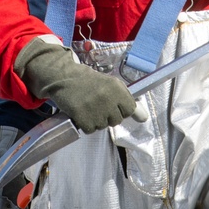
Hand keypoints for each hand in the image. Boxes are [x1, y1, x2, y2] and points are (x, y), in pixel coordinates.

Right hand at [15, 37, 136, 133]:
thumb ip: (127, 100)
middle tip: (97, 103)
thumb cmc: (89, 82)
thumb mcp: (111, 85)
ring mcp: (96, 109)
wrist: (65, 78)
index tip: (114, 104)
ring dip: (96, 120)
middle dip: (108, 115)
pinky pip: (91, 130)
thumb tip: (144, 118)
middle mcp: (108, 99)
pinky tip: (81, 112)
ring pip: (103, 126)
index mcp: (117, 88)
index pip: (130, 109)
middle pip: (116, 120)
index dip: (122, 109)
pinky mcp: (83, 118)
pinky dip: (86, 124)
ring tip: (88, 105)